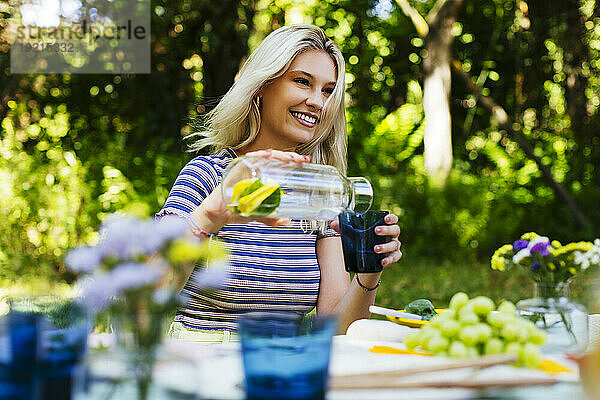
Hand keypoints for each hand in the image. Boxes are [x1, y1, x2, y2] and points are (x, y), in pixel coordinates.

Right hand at [190, 149, 310, 231]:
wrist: (217, 215)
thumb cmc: (236, 210)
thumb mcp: (258, 214)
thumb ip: (272, 218)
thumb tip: (287, 222)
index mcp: (260, 177)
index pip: (278, 165)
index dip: (291, 162)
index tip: (304, 161)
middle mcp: (254, 170)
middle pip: (273, 158)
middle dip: (289, 157)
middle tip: (301, 159)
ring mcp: (245, 168)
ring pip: (263, 156)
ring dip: (277, 155)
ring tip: (289, 157)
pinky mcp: (236, 169)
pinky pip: (247, 159)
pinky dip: (258, 156)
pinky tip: (268, 155)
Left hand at [329, 213, 401, 267]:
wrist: (366, 263)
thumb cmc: (362, 244)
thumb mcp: (353, 236)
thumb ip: (344, 228)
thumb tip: (331, 222)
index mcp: (384, 226)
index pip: (393, 220)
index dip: (391, 218)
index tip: (385, 219)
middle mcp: (392, 236)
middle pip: (395, 230)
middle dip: (386, 230)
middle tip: (375, 231)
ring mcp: (394, 246)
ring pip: (394, 245)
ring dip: (385, 246)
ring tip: (375, 249)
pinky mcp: (393, 257)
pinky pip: (394, 258)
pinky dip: (389, 260)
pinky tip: (382, 262)